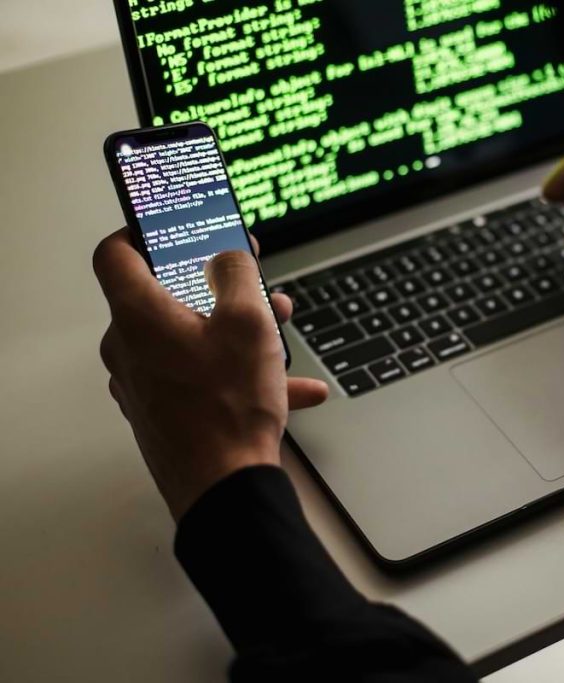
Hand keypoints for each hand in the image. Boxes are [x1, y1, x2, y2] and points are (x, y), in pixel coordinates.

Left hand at [93, 228, 328, 521]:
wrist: (226, 487)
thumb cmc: (228, 409)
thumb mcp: (249, 321)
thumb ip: (237, 273)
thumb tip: (227, 254)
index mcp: (139, 316)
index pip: (116, 252)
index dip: (141, 230)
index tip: (170, 227)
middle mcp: (129, 348)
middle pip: (166, 296)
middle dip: (216, 286)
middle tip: (251, 283)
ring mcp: (143, 384)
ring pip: (190, 338)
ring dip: (234, 330)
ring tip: (279, 336)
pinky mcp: (161, 412)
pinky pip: (200, 376)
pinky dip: (238, 371)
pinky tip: (289, 386)